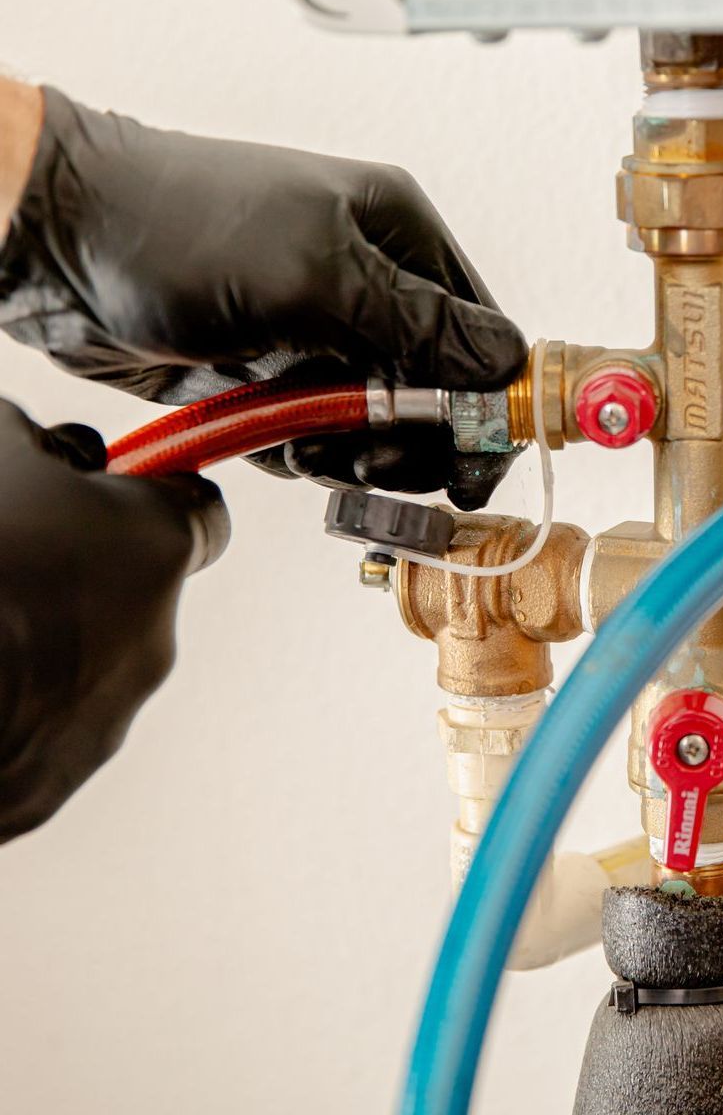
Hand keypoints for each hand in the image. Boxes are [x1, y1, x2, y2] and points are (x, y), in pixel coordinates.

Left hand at [0, 88, 527, 507]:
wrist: (55, 245)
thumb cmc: (170, 226)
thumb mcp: (314, 273)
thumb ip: (418, 325)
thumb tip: (504, 360)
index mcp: (398, 236)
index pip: (482, 332)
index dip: (484, 400)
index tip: (468, 455)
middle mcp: (371, 284)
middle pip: (440, 390)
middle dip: (414, 436)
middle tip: (374, 456)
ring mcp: (324, 332)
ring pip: (384, 423)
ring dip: (355, 448)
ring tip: (307, 440)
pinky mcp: (280, 374)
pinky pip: (325, 434)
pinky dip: (306, 450)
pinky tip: (274, 434)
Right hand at [0, 400, 227, 842]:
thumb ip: (30, 443)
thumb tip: (32, 445)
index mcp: (158, 545)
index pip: (199, 510)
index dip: (152, 493)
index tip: (106, 489)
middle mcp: (154, 636)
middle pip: (133, 587)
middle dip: (78, 569)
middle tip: (8, 553)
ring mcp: (106, 717)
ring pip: (85, 661)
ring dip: (40, 640)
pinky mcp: (51, 784)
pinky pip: (39, 729)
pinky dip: (7, 706)